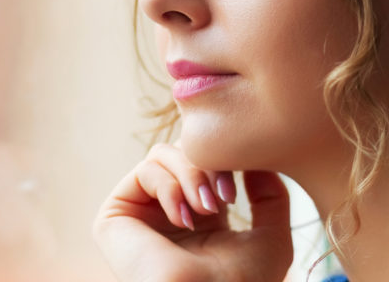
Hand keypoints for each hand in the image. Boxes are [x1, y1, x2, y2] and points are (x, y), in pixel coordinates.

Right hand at [93, 143, 292, 281]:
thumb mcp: (271, 238)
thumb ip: (272, 196)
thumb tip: (254, 161)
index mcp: (201, 216)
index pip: (207, 161)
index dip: (228, 161)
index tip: (243, 182)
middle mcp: (168, 209)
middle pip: (185, 150)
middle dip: (210, 165)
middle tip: (225, 196)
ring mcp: (141, 211)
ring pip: (165, 154)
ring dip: (192, 175)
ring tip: (206, 209)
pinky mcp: (116, 215)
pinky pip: (146, 170)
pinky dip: (170, 187)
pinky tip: (183, 220)